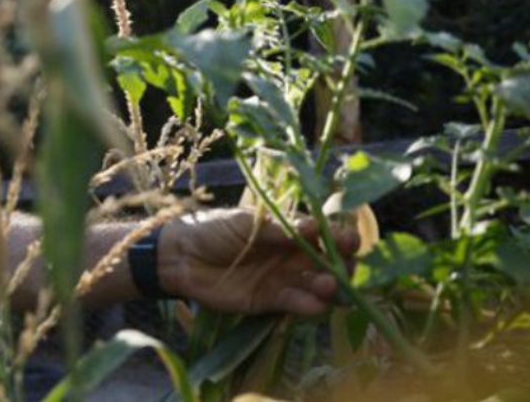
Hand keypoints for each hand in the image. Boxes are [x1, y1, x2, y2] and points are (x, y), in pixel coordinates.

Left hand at [157, 208, 358, 315]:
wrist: (181, 256)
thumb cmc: (214, 230)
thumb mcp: (246, 223)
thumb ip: (279, 229)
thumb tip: (313, 227)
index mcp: (290, 230)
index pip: (325, 234)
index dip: (341, 238)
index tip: (349, 241)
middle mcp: (292, 256)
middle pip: (329, 263)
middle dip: (342, 266)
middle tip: (344, 269)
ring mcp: (283, 279)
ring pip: (316, 286)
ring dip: (328, 287)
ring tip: (329, 286)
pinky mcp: (270, 302)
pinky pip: (296, 304)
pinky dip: (308, 305)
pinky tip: (316, 304)